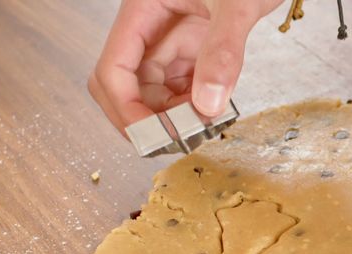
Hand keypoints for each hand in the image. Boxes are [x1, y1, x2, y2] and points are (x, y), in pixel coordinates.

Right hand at [88, 0, 282, 133]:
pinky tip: (211, 114)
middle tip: (175, 141)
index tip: (151, 136)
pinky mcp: (194, 48)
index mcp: (144, 7)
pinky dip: (192, 106)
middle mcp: (151, 25)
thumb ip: (222, 53)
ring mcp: (171, 38)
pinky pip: (181, 86)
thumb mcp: (237, 5)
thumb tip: (206, 104)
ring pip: (154, 90)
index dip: (126, 107)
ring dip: (171, 116)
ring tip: (201, 128)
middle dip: (144, 117)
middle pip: (126, 84)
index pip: (114, 67)